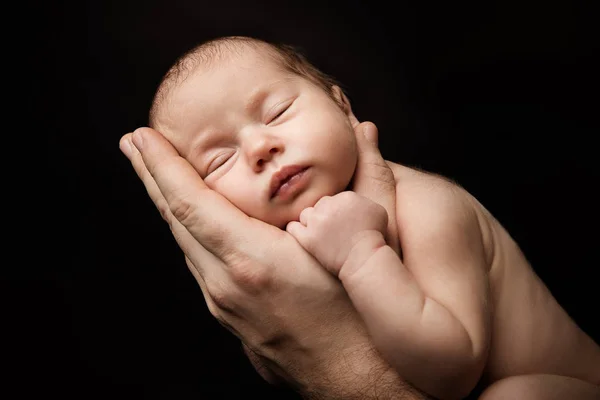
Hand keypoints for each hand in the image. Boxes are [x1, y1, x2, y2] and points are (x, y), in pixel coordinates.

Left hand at [119, 127, 423, 398]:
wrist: (362, 386)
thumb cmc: (370, 321)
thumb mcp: (372, 243)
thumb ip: (371, 181)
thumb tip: (364, 131)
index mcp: (255, 262)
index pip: (190, 203)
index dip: (160, 166)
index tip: (139, 137)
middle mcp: (227, 286)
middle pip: (176, 222)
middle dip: (152, 177)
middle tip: (134, 144)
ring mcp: (225, 306)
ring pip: (187, 246)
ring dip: (170, 207)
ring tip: (158, 177)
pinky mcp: (232, 319)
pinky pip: (202, 267)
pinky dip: (191, 235)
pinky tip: (195, 223)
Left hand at [286, 191, 387, 275]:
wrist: (364, 259)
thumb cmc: (374, 238)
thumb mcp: (378, 210)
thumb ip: (364, 200)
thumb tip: (355, 200)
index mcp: (346, 196)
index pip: (334, 198)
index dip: (337, 210)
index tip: (341, 221)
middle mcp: (328, 205)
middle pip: (319, 205)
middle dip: (324, 214)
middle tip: (331, 229)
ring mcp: (316, 221)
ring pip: (305, 214)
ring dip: (310, 222)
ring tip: (319, 234)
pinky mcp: (306, 237)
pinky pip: (293, 227)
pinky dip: (296, 230)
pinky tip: (302, 235)